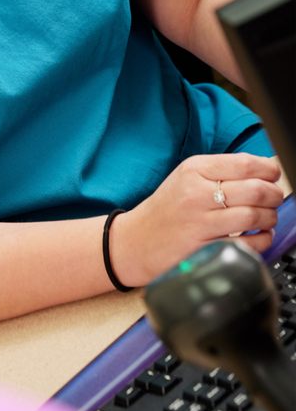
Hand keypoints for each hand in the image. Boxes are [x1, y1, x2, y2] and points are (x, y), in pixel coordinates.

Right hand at [109, 153, 283, 287]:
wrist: (136, 240)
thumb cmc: (166, 209)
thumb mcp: (186, 177)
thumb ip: (221, 171)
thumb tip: (264, 168)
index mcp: (193, 170)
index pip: (246, 163)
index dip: (269, 170)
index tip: (273, 176)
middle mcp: (196, 193)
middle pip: (256, 189)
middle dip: (274, 195)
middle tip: (273, 199)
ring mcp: (200, 221)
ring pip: (255, 215)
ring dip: (270, 217)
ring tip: (265, 218)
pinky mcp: (205, 247)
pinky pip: (249, 243)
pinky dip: (263, 239)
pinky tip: (258, 235)